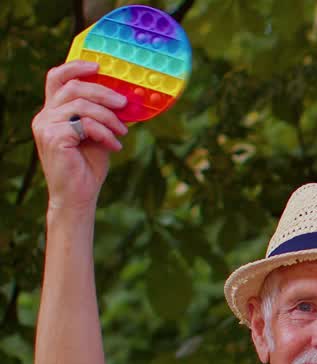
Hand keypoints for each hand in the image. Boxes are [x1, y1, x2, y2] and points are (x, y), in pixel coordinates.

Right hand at [31, 62, 128, 210]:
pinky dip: (105, 133)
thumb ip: (100, 115)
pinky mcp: (53, 138)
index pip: (56, 78)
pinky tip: (115, 146)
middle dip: (103, 92)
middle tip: (124, 103)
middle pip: (73, 87)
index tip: (99, 66)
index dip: (75, 67)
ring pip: (81, 105)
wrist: (78, 196)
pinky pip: (85, 124)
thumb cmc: (88, 167)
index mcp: (53, 112)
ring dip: (108, 117)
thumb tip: (122, 98)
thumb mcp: (97, 135)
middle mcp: (44, 116)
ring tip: (122, 132)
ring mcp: (46, 126)